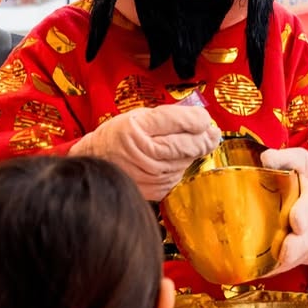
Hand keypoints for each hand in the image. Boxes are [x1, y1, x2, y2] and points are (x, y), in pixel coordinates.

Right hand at [70, 104, 220, 199]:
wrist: (95, 165)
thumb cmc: (116, 138)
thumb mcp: (136, 117)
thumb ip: (167, 117)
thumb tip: (200, 119)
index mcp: (136, 129)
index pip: (176, 122)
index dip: (196, 119)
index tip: (205, 118)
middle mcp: (143, 153)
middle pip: (187, 145)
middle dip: (204, 137)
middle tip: (212, 133)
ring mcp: (150, 175)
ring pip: (186, 160)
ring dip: (193, 152)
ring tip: (190, 143)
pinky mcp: (155, 190)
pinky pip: (179, 174)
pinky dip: (180, 166)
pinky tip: (173, 160)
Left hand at [260, 149, 307, 272]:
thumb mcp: (300, 159)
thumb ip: (285, 158)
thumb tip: (267, 159)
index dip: (307, 213)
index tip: (294, 221)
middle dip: (302, 245)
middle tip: (284, 252)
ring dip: (296, 258)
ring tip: (276, 264)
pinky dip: (292, 264)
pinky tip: (274, 268)